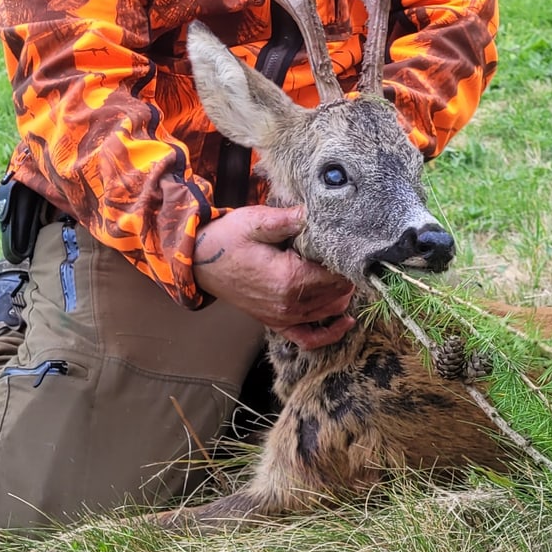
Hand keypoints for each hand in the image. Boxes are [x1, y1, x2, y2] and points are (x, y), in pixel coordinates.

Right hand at [193, 206, 354, 348]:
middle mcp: (289, 303)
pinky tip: (346, 322)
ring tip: (347, 274)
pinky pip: (309, 338)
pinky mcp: (276, 323)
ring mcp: (282, 317)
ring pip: (329, 311)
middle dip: (348, 275)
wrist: (199, 262)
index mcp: (289, 278)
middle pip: (337, 293)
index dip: (349, 260)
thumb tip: (316, 213)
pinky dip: (330, 333)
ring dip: (343, 295)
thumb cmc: (227, 239)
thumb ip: (288, 219)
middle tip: (351, 255)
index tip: (353, 245)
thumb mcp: (256, 221)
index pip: (336, 274)